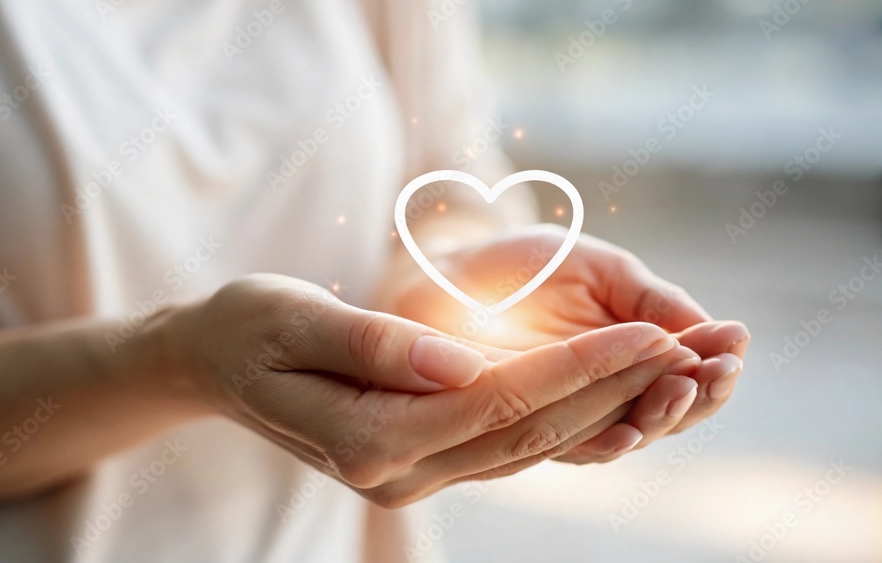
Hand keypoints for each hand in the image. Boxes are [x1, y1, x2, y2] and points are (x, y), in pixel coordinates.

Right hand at [167, 273, 699, 505]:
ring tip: (667, 361)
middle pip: (524, 431)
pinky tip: (607, 385)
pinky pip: (505, 445)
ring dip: (600, 404)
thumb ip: (373, 344)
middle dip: (611, 386)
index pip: (493, 402)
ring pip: (525, 444)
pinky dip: (563, 414)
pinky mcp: (418, 463)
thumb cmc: (246, 328)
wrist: (214, 365)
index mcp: (363, 438)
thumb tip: (459, 360)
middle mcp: (393, 473)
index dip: (576, 365)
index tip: (649, 329)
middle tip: (687, 343)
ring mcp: (407, 476)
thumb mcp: (292, 319)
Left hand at [385, 224, 749, 461]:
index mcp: (631, 356)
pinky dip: (604, 438)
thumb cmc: (525, 266)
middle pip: (668, 413)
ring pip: (627, 433)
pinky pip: (569, 445)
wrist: (448, 271)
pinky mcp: (522, 427)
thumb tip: (711, 331)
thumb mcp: (599, 268)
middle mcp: (605, 394)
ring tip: (681, 386)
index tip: (735, 339)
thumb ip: (650, 299)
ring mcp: (566, 413)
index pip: (687, 373)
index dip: (715, 361)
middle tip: (717, 369)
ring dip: (661, 415)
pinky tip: (627, 426)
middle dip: (700, 393)